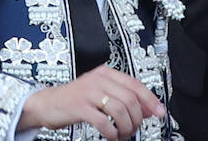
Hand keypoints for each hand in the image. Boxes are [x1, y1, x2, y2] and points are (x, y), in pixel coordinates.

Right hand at [19, 65, 164, 139]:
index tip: (160, 113)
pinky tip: (111, 136)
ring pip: (120, 110)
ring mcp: (89, 92)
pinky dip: (112, 133)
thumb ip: (122, 97)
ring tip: (122, 134)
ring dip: (126, 127)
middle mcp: (99, 80)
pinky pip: (104, 122)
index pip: (136, 85)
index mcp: (106, 73)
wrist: (47, 103)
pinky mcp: (80, 107)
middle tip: (133, 129)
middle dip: (137, 118)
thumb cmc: (75, 99)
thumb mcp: (100, 92)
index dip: (150, 100)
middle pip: (130, 99)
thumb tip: (148, 109)